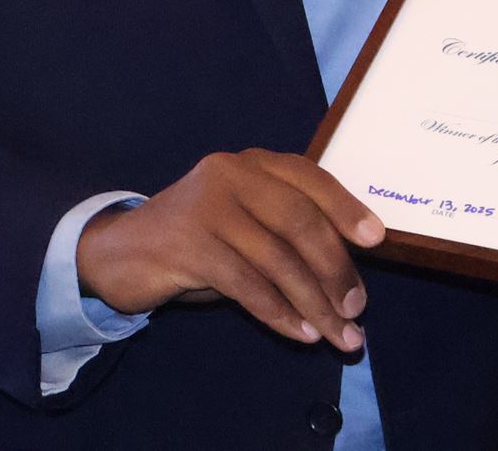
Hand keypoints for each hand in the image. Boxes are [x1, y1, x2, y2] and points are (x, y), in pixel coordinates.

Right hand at [74, 149, 383, 350]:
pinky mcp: (187, 245)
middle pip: (299, 220)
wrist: (120, 252)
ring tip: (337, 334)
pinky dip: (278, 312)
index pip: (310, 178)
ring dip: (313, 302)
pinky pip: (246, 284)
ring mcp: (207, 207)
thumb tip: (345, 275)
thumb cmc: (197, 239)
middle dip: (335, 268)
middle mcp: (231, 174)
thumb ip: (284, 231)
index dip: (345, 207)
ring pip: (276, 259)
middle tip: (357, 307)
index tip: (377, 240)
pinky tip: (299, 332)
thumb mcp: (243, 222)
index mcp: (252, 163)